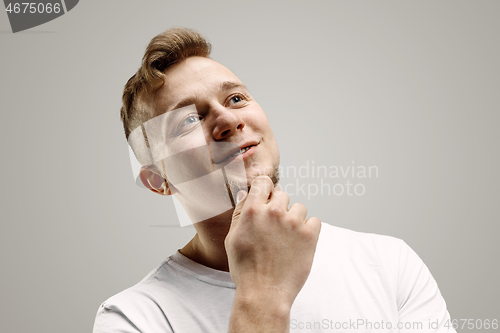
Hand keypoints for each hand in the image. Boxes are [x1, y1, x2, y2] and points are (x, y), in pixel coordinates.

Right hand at [225, 175, 320, 311]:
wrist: (264, 293)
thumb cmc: (245, 269)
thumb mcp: (233, 238)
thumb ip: (240, 213)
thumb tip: (245, 194)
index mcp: (252, 210)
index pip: (264, 182)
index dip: (266, 190)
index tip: (267, 199)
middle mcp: (273, 212)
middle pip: (282, 194)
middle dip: (279, 207)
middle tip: (275, 228)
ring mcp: (293, 223)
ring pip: (299, 207)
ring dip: (294, 218)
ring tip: (286, 238)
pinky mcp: (309, 235)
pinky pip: (315, 221)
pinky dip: (309, 230)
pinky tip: (299, 243)